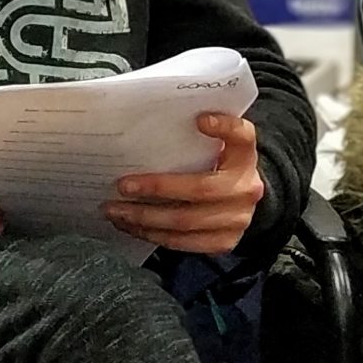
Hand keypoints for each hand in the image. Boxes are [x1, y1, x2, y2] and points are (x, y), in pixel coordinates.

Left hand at [105, 112, 264, 254]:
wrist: (240, 199)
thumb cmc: (218, 166)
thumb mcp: (217, 144)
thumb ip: (197, 133)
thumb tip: (164, 119)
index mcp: (244, 156)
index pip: (242, 136)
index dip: (224, 127)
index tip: (200, 120)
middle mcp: (246, 189)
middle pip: (200, 189)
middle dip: (156, 189)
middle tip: (123, 186)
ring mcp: (237, 220)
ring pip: (185, 223)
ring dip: (145, 218)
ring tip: (116, 211)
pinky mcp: (224, 243)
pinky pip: (183, 243)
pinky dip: (152, 235)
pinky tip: (131, 226)